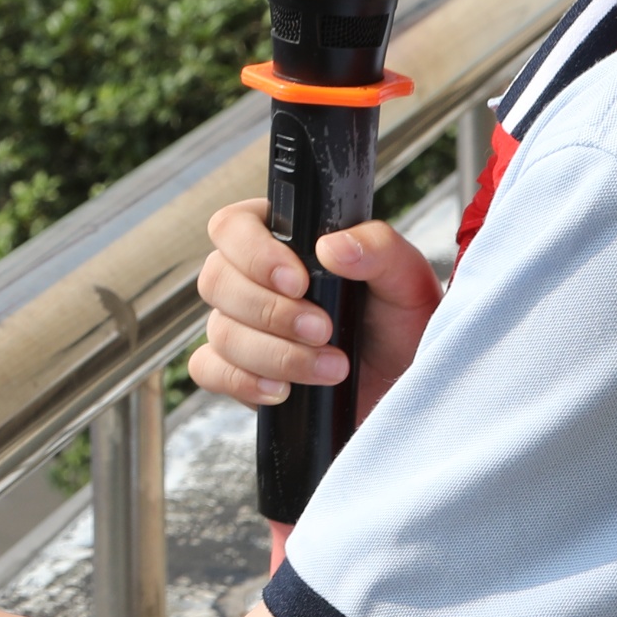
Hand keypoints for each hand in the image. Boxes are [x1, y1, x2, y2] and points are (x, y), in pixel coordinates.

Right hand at [188, 199, 440, 421]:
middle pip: (217, 280)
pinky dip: (243, 381)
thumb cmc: (402, 323)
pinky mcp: (239, 370)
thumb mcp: (406, 279)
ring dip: (275, 354)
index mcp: (284, 238)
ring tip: (330, 367)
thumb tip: (333, 247)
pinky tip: (284, 390)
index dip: (253, 253)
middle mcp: (252, 278)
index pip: (233, 226)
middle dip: (271, 312)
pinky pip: (209, 370)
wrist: (406, 384)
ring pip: (220, 331)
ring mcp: (240, 325)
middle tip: (323, 330)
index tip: (298, 281)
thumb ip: (378, 249)